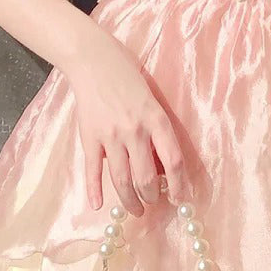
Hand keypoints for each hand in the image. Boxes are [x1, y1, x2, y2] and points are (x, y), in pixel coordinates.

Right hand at [63, 27, 188, 217]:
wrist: (92, 59)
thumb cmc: (128, 75)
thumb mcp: (152, 99)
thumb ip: (158, 128)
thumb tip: (164, 163)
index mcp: (156, 119)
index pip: (174, 161)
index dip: (180, 185)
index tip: (181, 199)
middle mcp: (134, 131)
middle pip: (147, 177)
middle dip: (152, 197)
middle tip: (154, 204)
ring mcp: (110, 136)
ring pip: (122, 180)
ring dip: (130, 201)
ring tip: (136, 210)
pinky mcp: (89, 137)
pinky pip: (92, 170)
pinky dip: (94, 190)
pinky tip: (98, 206)